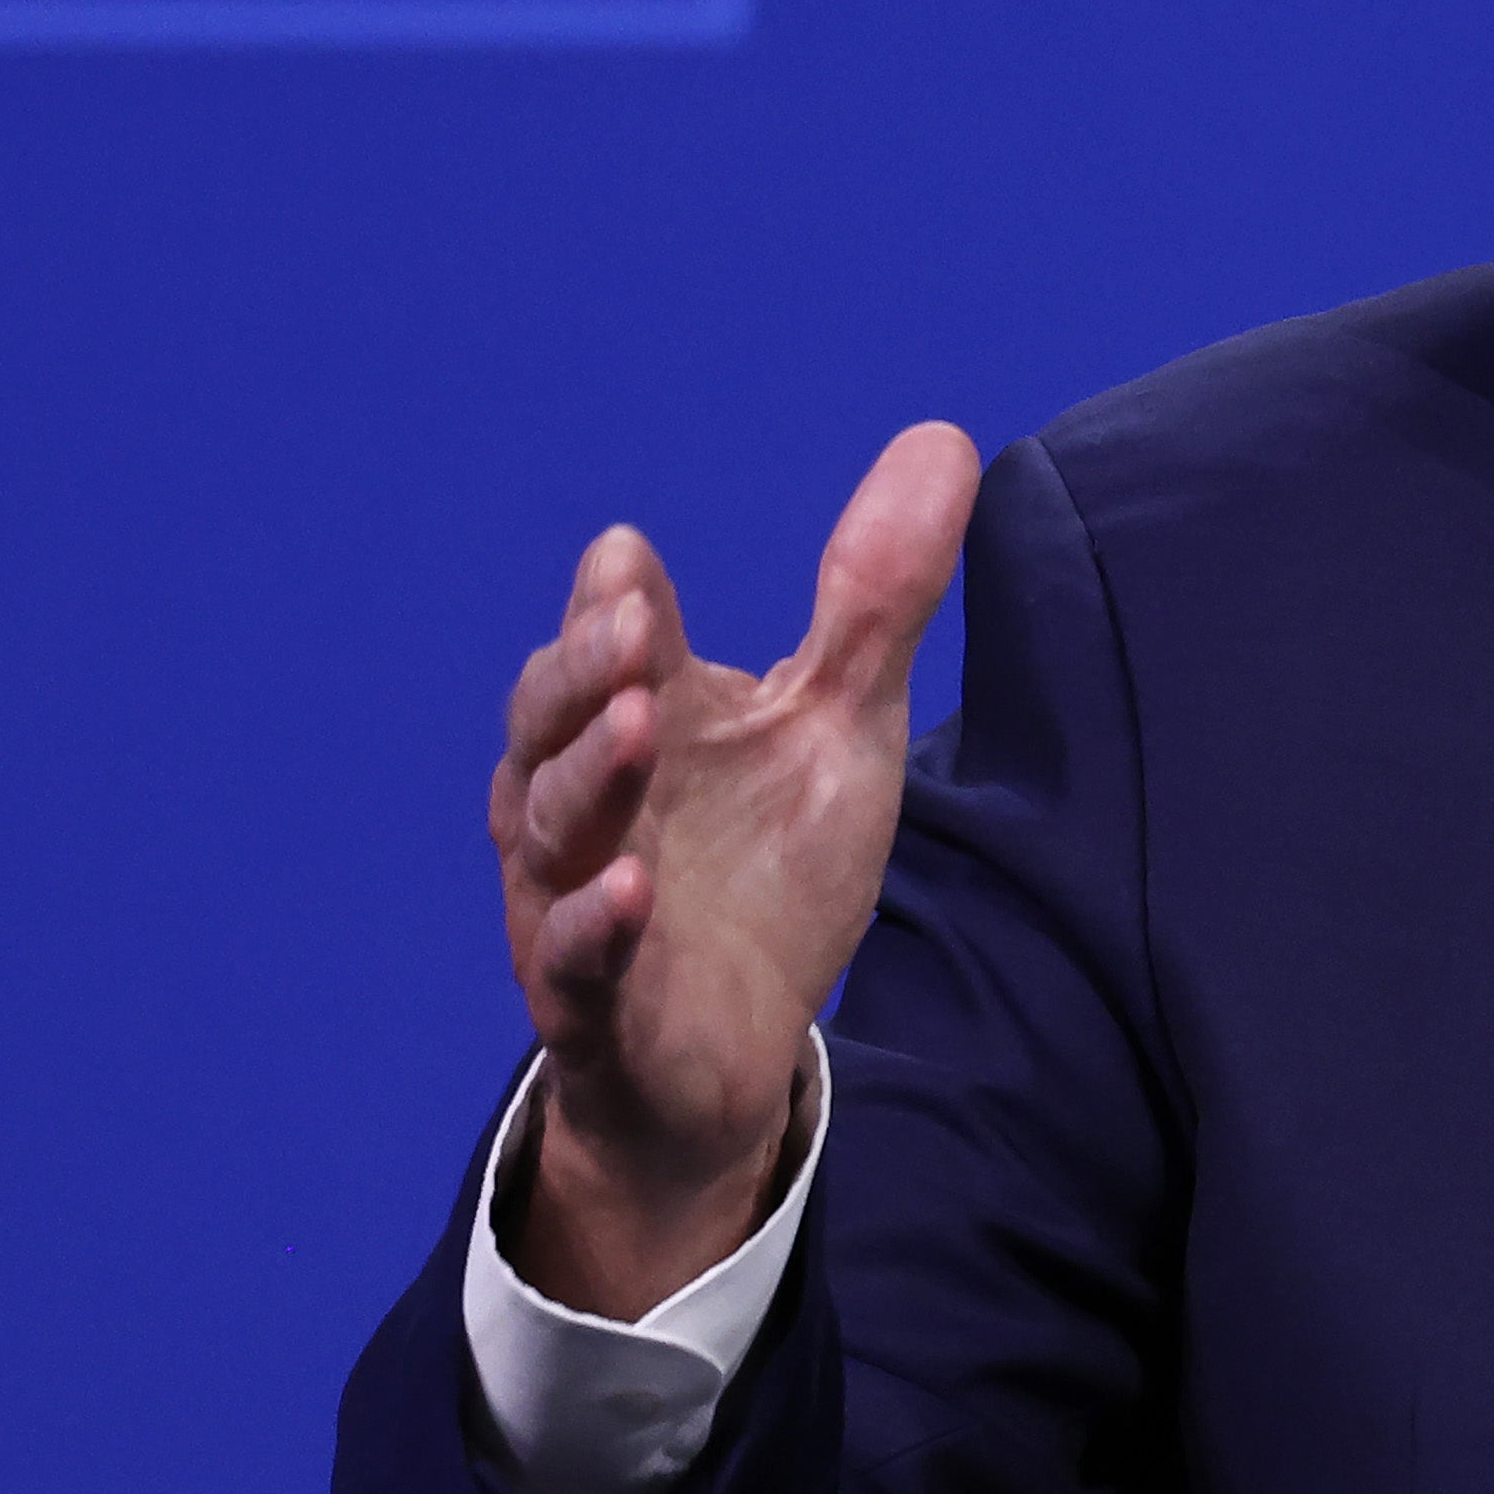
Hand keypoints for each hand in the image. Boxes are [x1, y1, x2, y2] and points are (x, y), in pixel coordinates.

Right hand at [489, 423, 982, 1315]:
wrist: (733, 1055)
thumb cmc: (766, 873)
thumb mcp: (838, 725)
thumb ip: (873, 600)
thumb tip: (943, 439)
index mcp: (635, 723)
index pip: (606, 648)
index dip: (611, 608)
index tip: (628, 562)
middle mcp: (584, 805)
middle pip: (550, 724)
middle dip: (583, 675)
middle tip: (628, 632)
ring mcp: (573, 904)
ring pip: (550, 832)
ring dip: (587, 779)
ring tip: (636, 727)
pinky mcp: (595, 1006)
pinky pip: (575, 963)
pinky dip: (593, 925)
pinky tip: (630, 890)